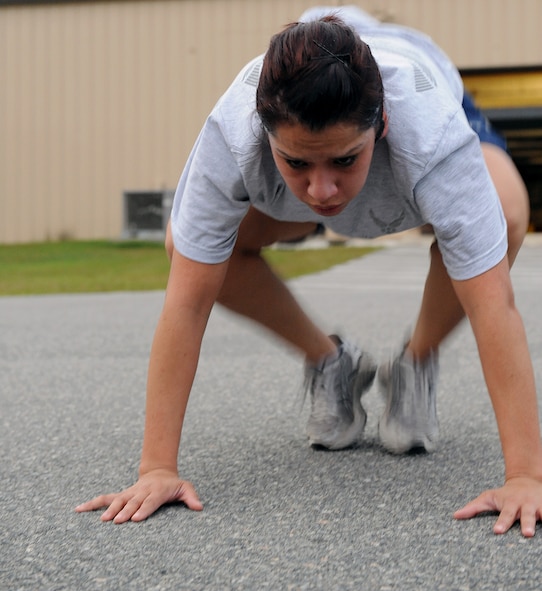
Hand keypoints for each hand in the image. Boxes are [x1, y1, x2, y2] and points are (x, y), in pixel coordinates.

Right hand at [75, 469, 202, 522]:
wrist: (159, 473)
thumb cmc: (173, 485)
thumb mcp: (185, 488)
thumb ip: (191, 497)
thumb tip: (199, 507)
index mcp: (156, 491)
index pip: (150, 501)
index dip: (143, 509)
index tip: (135, 518)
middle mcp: (141, 492)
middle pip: (132, 502)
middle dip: (125, 511)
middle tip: (118, 521)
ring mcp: (129, 493)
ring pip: (117, 500)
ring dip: (110, 510)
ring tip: (102, 520)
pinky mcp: (120, 495)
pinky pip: (104, 499)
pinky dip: (91, 504)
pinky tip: (78, 509)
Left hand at [454, 476, 541, 536]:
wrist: (526, 481)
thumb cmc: (505, 495)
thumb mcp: (489, 498)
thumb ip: (473, 507)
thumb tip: (455, 516)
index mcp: (510, 503)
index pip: (505, 515)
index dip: (501, 523)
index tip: (496, 531)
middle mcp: (525, 505)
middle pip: (526, 515)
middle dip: (527, 523)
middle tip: (527, 533)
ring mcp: (539, 506)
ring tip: (539, 533)